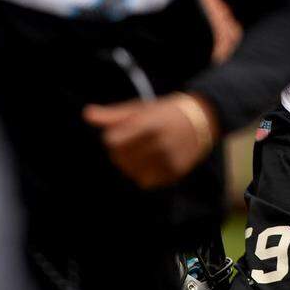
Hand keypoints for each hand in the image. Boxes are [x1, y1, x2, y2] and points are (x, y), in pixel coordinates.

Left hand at [83, 93, 219, 188]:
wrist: (202, 118)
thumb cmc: (164, 112)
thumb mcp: (140, 108)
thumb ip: (113, 114)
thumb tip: (87, 114)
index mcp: (149, 122)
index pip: (112, 141)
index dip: (112, 139)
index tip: (121, 134)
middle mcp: (159, 141)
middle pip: (120, 158)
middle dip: (120, 152)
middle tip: (132, 143)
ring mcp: (168, 158)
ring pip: (131, 172)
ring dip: (130, 165)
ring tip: (141, 153)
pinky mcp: (175, 171)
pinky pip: (146, 181)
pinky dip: (144, 174)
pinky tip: (151, 162)